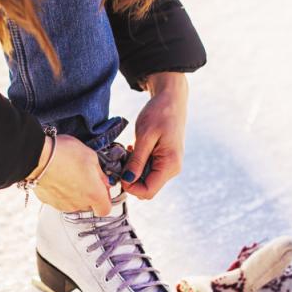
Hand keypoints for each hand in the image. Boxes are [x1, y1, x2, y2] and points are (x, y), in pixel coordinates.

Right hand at [28, 134, 111, 215]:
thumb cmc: (65, 154)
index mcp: (93, 194)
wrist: (37, 156)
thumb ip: (100, 173)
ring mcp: (62, 205)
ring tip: (68, 174)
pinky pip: (59, 199)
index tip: (102, 188)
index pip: (105, 209)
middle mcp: (79, 204)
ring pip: (74, 203)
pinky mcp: (49, 202)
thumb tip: (103, 181)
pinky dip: (60, 191)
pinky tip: (57, 177)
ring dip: (74, 192)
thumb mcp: (91, 157)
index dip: (105, 199)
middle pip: (89, 205)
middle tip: (84, 176)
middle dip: (89, 194)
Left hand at [121, 72, 187, 198]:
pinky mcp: (164, 160)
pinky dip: (137, 163)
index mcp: (170, 165)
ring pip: (145, 179)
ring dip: (133, 169)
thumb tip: (127, 180)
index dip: (131, 187)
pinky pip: (148, 170)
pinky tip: (135, 149)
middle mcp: (172, 169)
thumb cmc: (159, 113)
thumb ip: (137, 160)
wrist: (171, 99)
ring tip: (130, 150)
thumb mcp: (145, 136)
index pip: (148, 191)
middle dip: (131, 178)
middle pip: (146, 188)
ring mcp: (169, 165)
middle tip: (122, 158)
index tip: (119, 172)